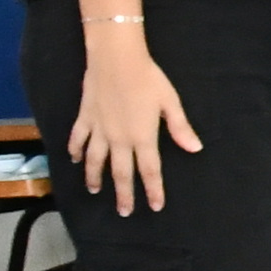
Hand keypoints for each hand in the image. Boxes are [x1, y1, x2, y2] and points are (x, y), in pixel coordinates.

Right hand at [69, 39, 198, 215]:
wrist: (116, 59)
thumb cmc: (148, 78)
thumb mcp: (170, 102)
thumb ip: (179, 128)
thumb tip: (195, 148)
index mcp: (142, 137)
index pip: (149, 170)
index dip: (153, 190)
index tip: (155, 206)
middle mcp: (119, 139)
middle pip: (121, 173)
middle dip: (124, 194)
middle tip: (124, 212)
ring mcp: (99, 129)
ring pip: (95, 160)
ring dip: (95, 177)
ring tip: (95, 190)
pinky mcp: (85, 117)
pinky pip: (77, 138)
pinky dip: (75, 150)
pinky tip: (75, 159)